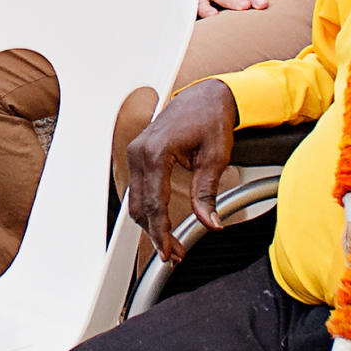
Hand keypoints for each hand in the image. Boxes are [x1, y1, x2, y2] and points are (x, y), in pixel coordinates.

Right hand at [121, 77, 241, 258]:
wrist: (208, 96)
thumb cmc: (211, 118)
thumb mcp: (215, 158)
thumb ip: (207, 193)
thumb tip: (209, 222)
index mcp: (156, 152)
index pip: (155, 203)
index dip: (161, 232)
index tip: (169, 251)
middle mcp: (140, 152)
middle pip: (140, 206)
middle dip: (155, 233)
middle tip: (174, 254)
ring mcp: (136, 152)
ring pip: (136, 200)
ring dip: (151, 224)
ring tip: (171, 243)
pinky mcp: (140, 155)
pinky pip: (139, 189)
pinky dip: (149, 209)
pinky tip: (162, 223)